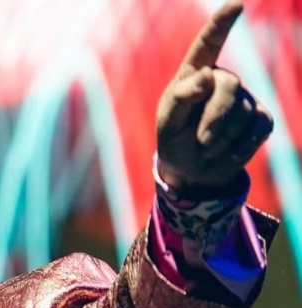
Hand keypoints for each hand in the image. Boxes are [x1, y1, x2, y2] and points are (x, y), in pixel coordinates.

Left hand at [156, 1, 272, 193]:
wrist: (193, 169)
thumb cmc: (175, 139)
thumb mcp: (168, 122)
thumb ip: (181, 98)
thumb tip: (206, 75)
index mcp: (194, 74)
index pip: (208, 43)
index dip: (221, 23)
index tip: (236, 4)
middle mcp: (223, 80)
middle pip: (229, 86)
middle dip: (214, 117)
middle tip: (201, 141)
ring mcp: (246, 97)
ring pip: (242, 112)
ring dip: (221, 137)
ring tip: (206, 146)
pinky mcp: (261, 118)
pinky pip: (256, 130)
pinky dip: (237, 147)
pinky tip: (225, 151)